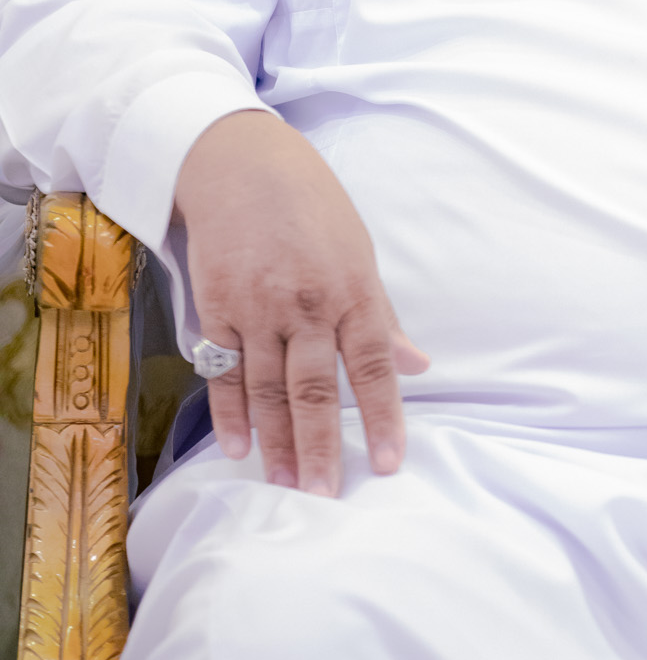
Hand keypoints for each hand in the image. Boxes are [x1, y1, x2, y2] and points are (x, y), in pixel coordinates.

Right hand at [174, 110, 429, 495]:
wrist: (239, 163)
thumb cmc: (311, 207)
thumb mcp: (359, 252)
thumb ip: (382, 317)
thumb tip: (417, 366)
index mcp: (351, 290)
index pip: (372, 366)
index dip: (382, 418)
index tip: (389, 463)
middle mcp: (306, 304)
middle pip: (314, 389)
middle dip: (320, 447)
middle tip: (326, 496)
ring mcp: (257, 308)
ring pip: (268, 390)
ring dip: (276, 443)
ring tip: (286, 486)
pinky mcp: (216, 307)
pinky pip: (224, 370)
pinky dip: (230, 412)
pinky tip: (238, 448)